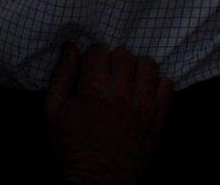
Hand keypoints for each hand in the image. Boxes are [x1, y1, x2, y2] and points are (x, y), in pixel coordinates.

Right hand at [45, 43, 172, 184]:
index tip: (91, 74)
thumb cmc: (72, 147)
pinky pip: (167, 84)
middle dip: (114, 64)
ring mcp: (144, 104)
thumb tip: (70, 47)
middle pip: (124, 54)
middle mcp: (121, 91)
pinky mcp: (159, 117)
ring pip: (147, 64)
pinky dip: (156, 85)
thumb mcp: (52, 112)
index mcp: (93, 88)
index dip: (93, 60)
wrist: (97, 182)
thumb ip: (61, 75)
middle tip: (108, 82)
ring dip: (136, 71)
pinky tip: (143, 96)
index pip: (99, 49)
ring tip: (127, 86)